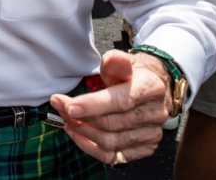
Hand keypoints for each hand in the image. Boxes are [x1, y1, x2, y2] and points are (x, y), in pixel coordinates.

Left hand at [50, 50, 170, 164]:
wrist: (155, 87)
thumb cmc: (135, 73)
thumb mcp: (126, 60)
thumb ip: (116, 62)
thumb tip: (114, 60)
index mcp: (151, 88)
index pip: (120, 101)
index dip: (93, 105)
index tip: (69, 106)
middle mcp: (155, 114)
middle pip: (112, 123)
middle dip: (80, 116)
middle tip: (60, 106)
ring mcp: (151, 134)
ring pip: (110, 142)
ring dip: (82, 131)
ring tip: (66, 118)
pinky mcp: (144, 148)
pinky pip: (112, 156)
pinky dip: (89, 147)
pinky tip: (76, 133)